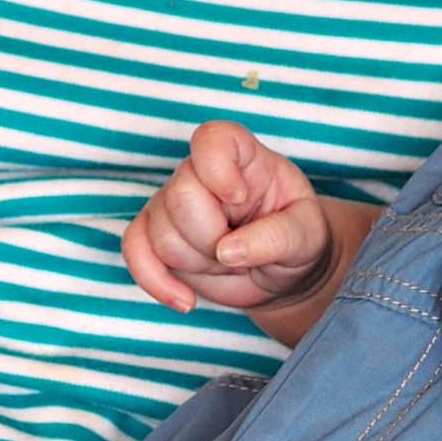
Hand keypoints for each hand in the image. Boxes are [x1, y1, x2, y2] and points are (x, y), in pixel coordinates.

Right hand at [123, 119, 335, 315]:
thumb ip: (276, 237)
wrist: (282, 272)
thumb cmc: (297, 239)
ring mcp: (171, 203)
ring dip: (201, 265)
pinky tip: (186, 300)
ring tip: (230, 264)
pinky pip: (134, 251)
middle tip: (243, 252)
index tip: (239, 199)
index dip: (217, 169)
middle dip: (213, 239)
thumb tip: (228, 251)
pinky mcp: (154, 237)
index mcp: (242, 157)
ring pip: (162, 236)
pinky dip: (156, 281)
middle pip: (181, 198)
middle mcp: (200, 173)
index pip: (211, 140)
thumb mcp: (307, 236)